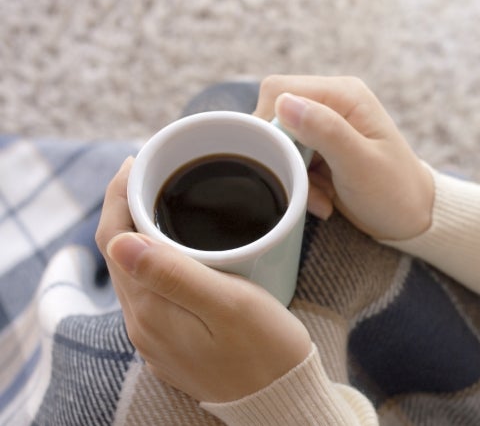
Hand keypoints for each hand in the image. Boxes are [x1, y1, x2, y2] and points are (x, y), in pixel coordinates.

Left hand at [95, 158, 311, 402]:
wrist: (281, 401)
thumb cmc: (267, 350)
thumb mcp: (229, 306)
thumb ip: (173, 275)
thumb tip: (120, 240)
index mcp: (150, 309)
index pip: (114, 239)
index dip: (119, 195)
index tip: (137, 161)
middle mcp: (143, 322)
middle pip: (120, 251)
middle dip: (128, 206)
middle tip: (153, 172)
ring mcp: (156, 333)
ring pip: (135, 269)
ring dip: (141, 232)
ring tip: (165, 199)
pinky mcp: (172, 339)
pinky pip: (151, 288)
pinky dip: (156, 257)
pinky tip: (179, 247)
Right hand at [255, 75, 434, 240]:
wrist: (409, 220)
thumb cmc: (393, 192)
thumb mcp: (359, 164)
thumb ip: (324, 130)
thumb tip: (283, 103)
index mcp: (343, 95)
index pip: (280, 91)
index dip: (269, 125)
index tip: (282, 162)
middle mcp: (331, 103)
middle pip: (274, 116)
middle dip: (283, 156)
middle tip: (304, 185)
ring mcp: (325, 126)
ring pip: (279, 142)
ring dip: (292, 174)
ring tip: (320, 199)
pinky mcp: (319, 149)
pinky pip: (290, 160)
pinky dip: (300, 183)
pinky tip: (322, 200)